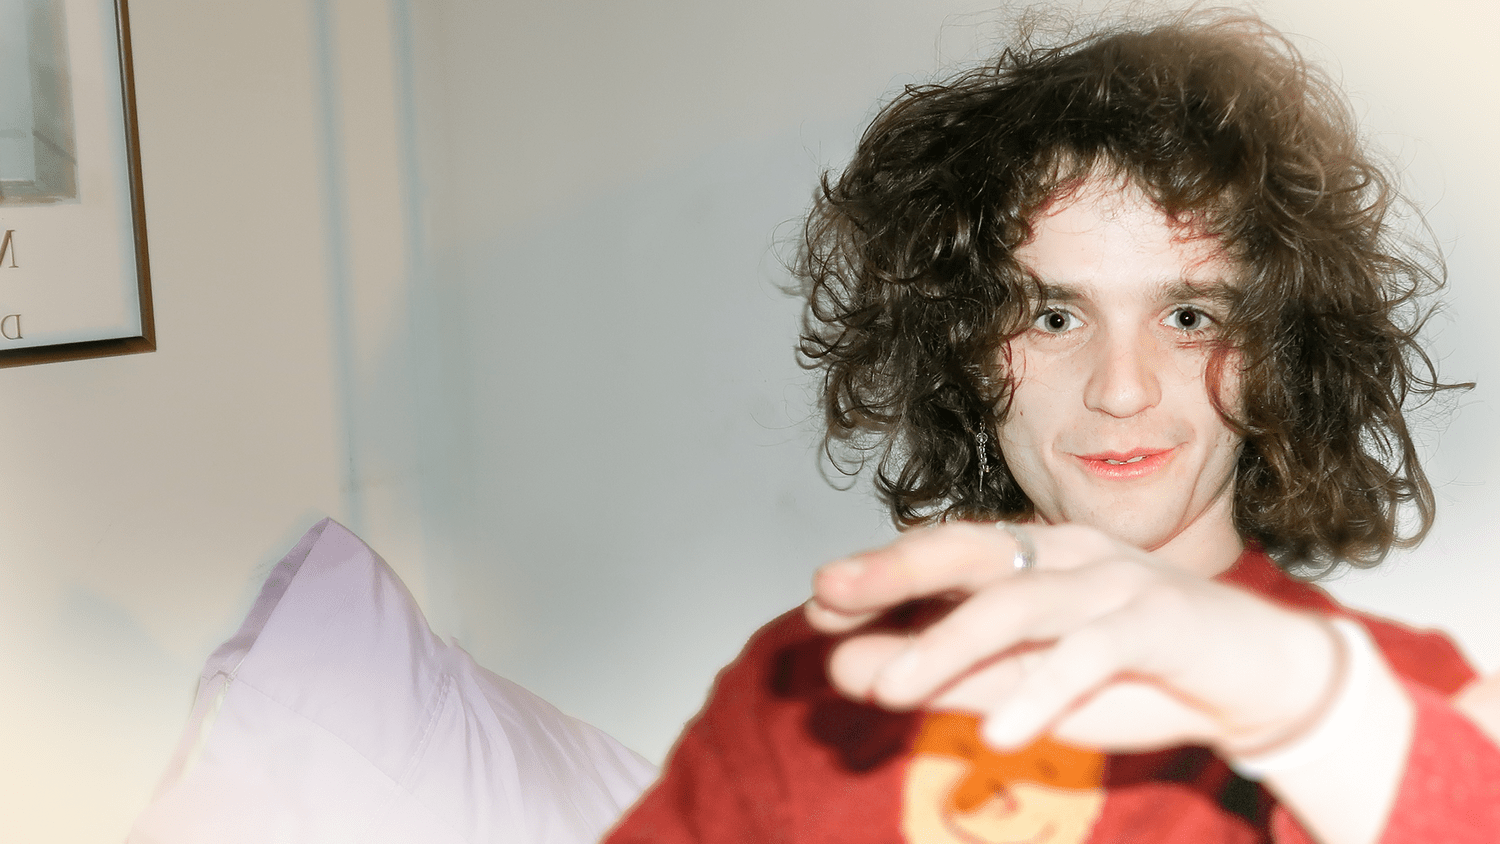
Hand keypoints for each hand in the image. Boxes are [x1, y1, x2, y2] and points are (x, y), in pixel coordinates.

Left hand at [805, 522, 1339, 756]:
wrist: (1260, 679)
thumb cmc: (1134, 673)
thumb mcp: (1020, 682)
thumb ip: (940, 676)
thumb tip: (845, 668)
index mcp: (1034, 557)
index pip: (943, 552)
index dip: (880, 571)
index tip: (819, 599)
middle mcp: (1068, 556)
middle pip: (970, 551)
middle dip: (894, 571)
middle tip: (827, 594)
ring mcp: (1115, 583)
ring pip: (1019, 605)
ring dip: (947, 647)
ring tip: (886, 692)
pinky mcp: (1160, 623)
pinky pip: (1092, 653)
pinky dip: (1042, 692)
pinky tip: (998, 735)